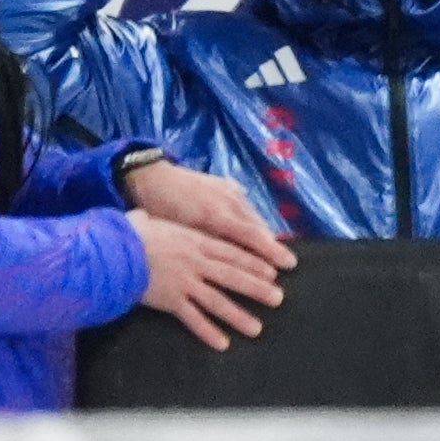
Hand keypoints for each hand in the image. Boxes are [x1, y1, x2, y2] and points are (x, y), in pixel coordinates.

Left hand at [124, 160, 296, 271]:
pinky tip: (255, 228)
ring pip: (254, 215)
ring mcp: (229, 190)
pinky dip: (252, 219)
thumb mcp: (179, 230)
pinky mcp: (227, 184)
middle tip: (288, 263)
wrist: (151, 176)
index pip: (252, 236)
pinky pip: (246, 205)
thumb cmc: (160, 209)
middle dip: (273, 245)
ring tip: (274, 250)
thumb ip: (206, 243)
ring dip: (263, 233)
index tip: (288, 264)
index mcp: (215, 215)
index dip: (271, 251)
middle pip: (258, 226)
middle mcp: (228, 201)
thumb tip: (231, 260)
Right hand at [125, 209, 286, 350]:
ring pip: (218, 301)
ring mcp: (184, 283)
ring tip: (257, 328)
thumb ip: (163, 223)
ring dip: (239, 315)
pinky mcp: (170, 301)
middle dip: (257, 289)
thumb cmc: (131, 233)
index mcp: (195, 241)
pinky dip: (208, 331)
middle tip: (278, 299)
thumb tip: (150, 215)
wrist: (112, 251)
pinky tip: (222, 343)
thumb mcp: (153, 220)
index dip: (254, 263)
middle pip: (232, 276)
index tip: (272, 272)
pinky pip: (193, 319)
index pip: (231, 253)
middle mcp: (195, 262)